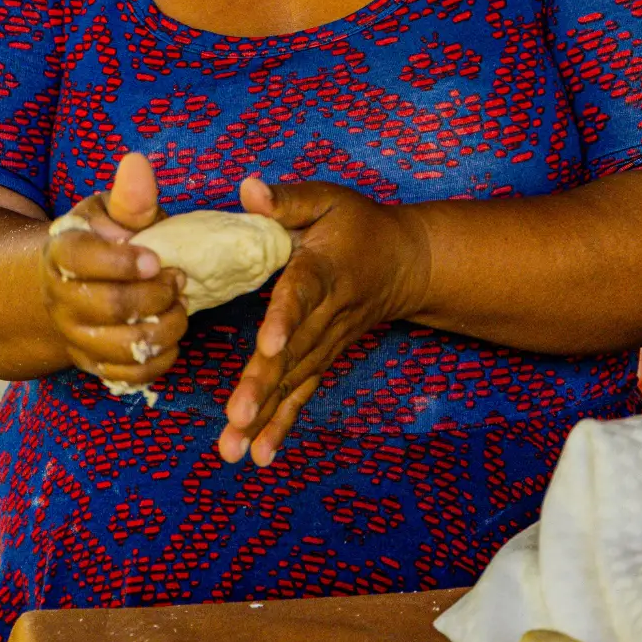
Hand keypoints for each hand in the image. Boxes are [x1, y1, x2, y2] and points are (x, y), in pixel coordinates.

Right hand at [41, 152, 191, 389]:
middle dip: (156, 295)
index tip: (156, 258)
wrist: (78, 285)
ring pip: (124, 346)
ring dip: (165, 327)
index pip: (81, 260)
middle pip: (111, 307)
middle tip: (179, 279)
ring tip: (179, 306)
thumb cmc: (106, 241)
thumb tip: (136, 165)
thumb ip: (128, 198)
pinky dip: (160, 359)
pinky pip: (130, 375)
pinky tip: (170, 335)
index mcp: (61, 253)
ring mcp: (75, 336)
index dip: (122, 262)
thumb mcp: (112, 213)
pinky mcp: (93, 364)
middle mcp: (60, 299)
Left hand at [218, 176, 426, 466]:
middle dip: (264, 387)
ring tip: (235, 448)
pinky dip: (282, 424)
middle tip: (236, 419)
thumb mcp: (328, 199)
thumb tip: (248, 189)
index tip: (269, 347)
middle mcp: (327, 313)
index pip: (302, 295)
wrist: (407, 262)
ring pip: (295, 381)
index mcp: (323, 269)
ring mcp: (328, 342)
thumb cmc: (358, 224)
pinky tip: (259, 452)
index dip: (286, 320)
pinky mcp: (325, 358)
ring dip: (265, 417)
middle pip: (294, 352)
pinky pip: (303, 394)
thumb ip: (287, 199)